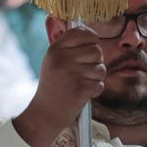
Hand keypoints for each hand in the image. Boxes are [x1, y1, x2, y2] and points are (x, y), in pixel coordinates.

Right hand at [12, 26, 108, 146]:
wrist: (45, 113)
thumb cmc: (53, 86)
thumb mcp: (53, 62)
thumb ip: (68, 48)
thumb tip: (91, 34)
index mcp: (55, 50)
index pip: (81, 33)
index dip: (92, 37)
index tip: (93, 43)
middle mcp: (63, 59)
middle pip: (96, 50)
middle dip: (96, 61)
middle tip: (86, 71)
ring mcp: (72, 74)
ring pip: (101, 68)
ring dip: (97, 77)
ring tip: (83, 83)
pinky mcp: (81, 89)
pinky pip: (100, 84)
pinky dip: (95, 90)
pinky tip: (83, 94)